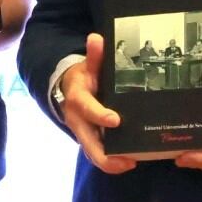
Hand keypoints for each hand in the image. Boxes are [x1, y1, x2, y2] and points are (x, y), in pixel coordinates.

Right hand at [61, 33, 135, 174]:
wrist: (69, 92)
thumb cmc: (84, 78)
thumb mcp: (88, 66)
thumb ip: (95, 56)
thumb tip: (96, 38)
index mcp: (78, 100)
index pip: (87, 109)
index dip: (100, 115)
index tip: (116, 120)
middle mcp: (78, 121)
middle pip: (88, 144)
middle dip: (106, 155)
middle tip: (128, 160)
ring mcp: (84, 134)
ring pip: (94, 154)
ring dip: (111, 162)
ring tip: (132, 163)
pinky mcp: (91, 142)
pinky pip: (100, 155)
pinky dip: (114, 162)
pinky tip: (132, 161)